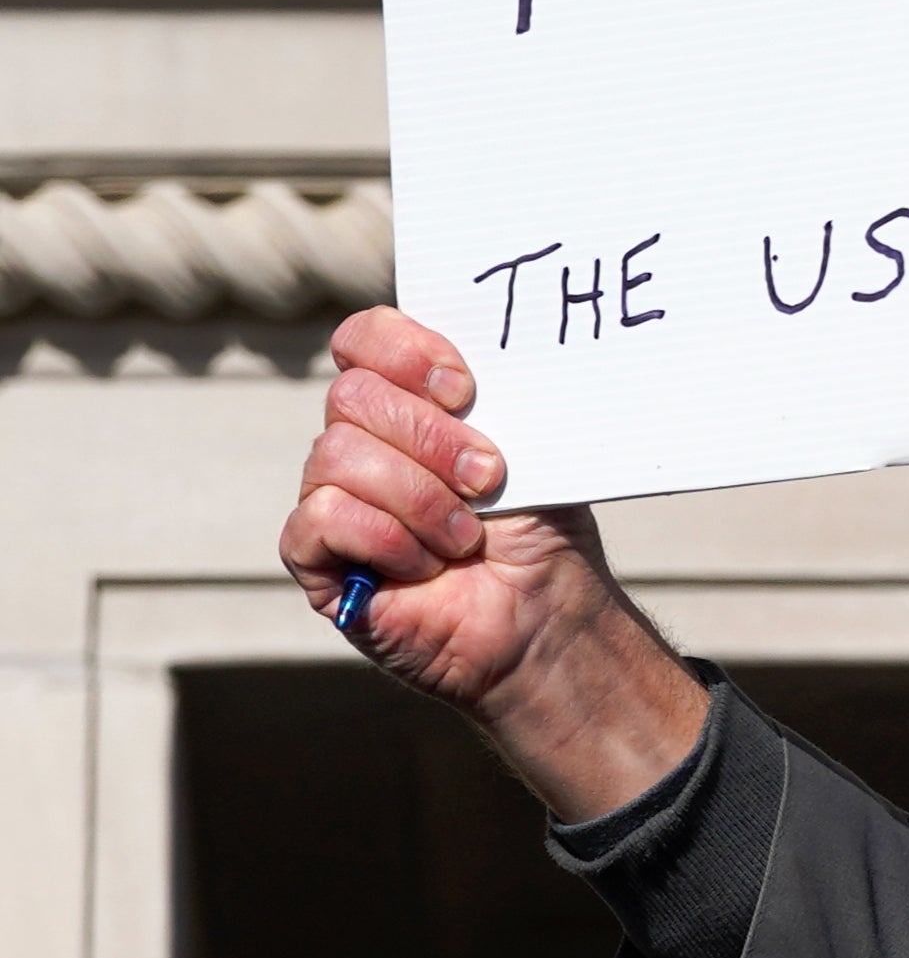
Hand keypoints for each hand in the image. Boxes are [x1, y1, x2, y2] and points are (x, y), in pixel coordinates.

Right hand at [278, 306, 707, 818]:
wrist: (544, 618)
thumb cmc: (540, 531)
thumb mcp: (529, 450)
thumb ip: (495, 395)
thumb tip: (484, 348)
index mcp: (408, 402)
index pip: (364, 339)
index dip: (403, 350)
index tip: (466, 389)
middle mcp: (360, 441)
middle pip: (351, 397)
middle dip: (431, 438)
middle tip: (489, 478)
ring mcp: (331, 496)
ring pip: (336, 455)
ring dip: (420, 498)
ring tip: (467, 538)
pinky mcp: (314, 556)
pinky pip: (322, 517)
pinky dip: (388, 539)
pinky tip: (425, 566)